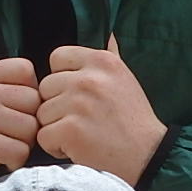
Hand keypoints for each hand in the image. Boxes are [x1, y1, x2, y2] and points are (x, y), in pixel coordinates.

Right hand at [0, 57, 41, 190]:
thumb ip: (10, 85)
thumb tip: (51, 81)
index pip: (25, 69)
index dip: (27, 94)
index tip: (8, 111)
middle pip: (33, 99)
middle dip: (27, 122)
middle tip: (3, 135)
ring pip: (31, 126)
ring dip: (22, 143)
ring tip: (0, 147)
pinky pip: (21, 150)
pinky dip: (14, 162)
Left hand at [35, 35, 165, 183]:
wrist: (149, 158)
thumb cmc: (133, 120)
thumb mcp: (125, 79)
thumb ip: (111, 55)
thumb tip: (108, 32)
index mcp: (102, 61)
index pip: (57, 57)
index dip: (62, 78)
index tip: (78, 94)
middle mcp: (89, 78)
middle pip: (45, 87)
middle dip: (57, 105)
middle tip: (83, 119)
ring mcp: (79, 104)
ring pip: (42, 113)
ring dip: (56, 128)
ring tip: (83, 134)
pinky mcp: (70, 130)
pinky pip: (43, 136)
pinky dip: (56, 147)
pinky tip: (78, 148)